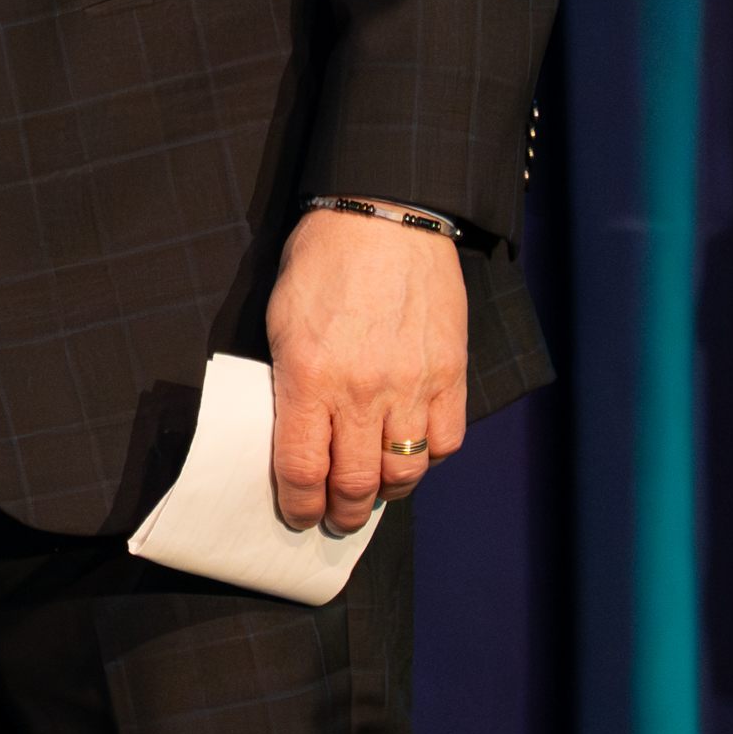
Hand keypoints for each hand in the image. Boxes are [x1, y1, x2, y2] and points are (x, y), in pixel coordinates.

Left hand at [264, 207, 466, 535]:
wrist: (386, 217)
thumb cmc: (324, 259)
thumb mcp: (282, 318)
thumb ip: (289, 379)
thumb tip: (295, 430)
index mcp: (308, 376)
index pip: (302, 469)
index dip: (299, 504)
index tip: (298, 515)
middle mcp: (361, 391)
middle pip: (354, 483)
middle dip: (342, 511)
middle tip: (336, 516)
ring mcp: (411, 386)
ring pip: (404, 472)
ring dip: (387, 491)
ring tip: (375, 488)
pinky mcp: (450, 374)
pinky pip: (445, 441)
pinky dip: (429, 457)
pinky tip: (414, 450)